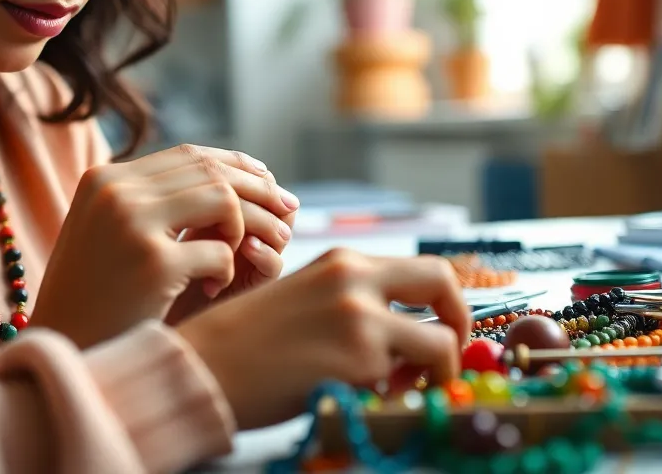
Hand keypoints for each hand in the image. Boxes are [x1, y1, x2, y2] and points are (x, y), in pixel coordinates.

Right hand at [32, 144, 298, 348]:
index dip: (237, 165)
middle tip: (287, 214)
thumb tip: (227, 177)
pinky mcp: (152, 264)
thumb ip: (152, 202)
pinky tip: (213, 290)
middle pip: (212, 172)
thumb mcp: (110, 234)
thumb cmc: (93, 297)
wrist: (61, 348)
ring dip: (246, 229)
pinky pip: (220, 254)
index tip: (269, 183)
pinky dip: (227, 271)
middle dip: (258, 192)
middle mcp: (116, 191)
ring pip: (223, 202)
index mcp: (105, 178)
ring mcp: (132, 224)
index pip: (190, 155)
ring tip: (248, 255)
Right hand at [176, 250, 468, 429]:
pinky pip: (406, 383)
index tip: (441, 331)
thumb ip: (353, 304)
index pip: (423, 270)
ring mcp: (360, 318)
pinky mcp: (358, 361)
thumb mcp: (303, 299)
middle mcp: (356, 279)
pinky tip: (360, 400)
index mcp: (343, 261)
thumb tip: (407, 334)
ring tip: (392, 392)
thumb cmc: (244, 343)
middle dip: (460, 326)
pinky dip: (396, 397)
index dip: (446, 304)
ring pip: (439, 346)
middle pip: (445, 285)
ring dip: (429, 375)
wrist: (202, 367)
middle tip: (447, 360)